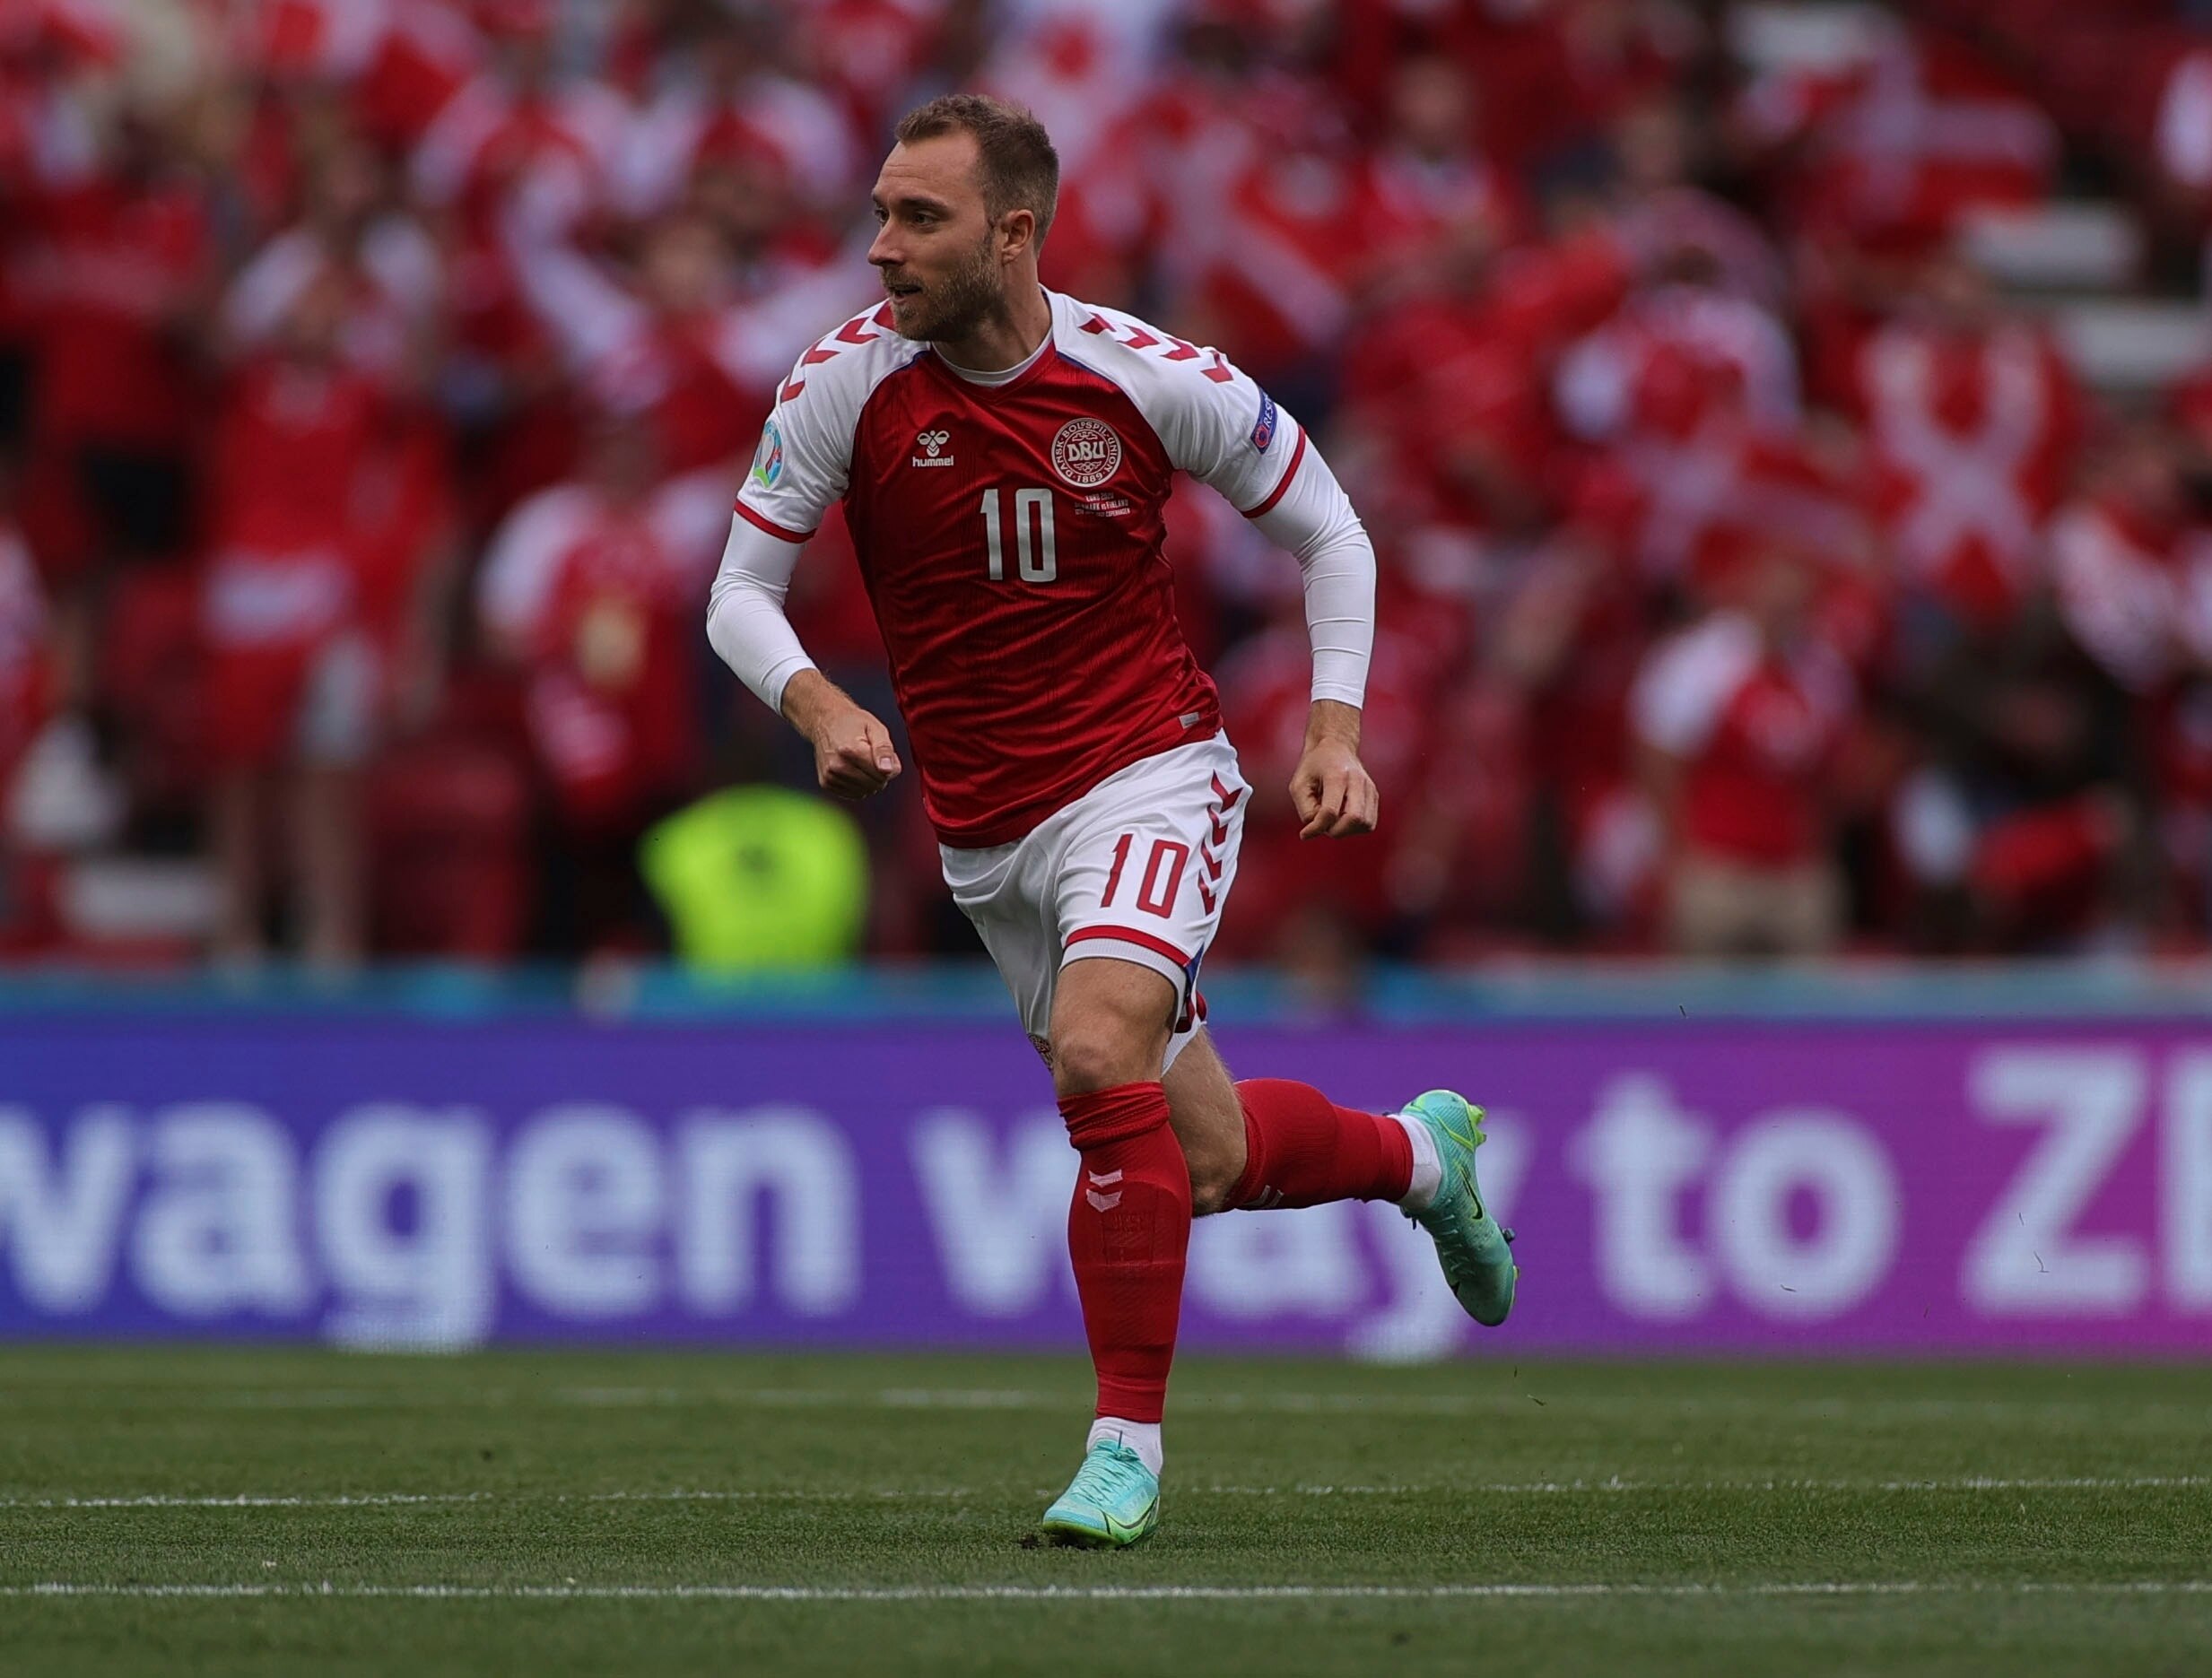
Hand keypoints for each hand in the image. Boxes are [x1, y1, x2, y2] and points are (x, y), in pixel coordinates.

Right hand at [784, 672, 901, 799]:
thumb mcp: (875, 728)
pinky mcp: (826, 782)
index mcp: (851, 750)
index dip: (890, 765)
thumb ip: (885, 749)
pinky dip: (859, 786)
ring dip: (869, 781)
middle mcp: (837, 765)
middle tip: (873, 756)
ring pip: (865, 792)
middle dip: (880, 774)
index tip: (884, 753)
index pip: (883, 774)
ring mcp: (830, 776)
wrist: (825, 721)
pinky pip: (853, 794)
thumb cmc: (853, 723)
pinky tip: (854, 770)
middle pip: (874, 785)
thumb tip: (888, 770)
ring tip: (862, 761)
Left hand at [1290, 702, 1378, 838]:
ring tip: (1332, 820)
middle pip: (1354, 819)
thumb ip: (1305, 809)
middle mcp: (1358, 781)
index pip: (1330, 812)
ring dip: (1346, 830)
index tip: (1304, 834)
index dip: (1316, 828)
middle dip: (1335, 831)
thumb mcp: (1298, 785)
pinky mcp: (1374, 795)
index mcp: (1336, 775)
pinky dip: (1354, 828)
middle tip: (1322, 825)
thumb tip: (1317, 829)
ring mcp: (1369, 788)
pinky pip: (1369, 823)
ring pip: (1365, 824)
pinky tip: (1342, 818)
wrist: (1335, 746)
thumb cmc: (1313, 767)